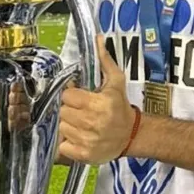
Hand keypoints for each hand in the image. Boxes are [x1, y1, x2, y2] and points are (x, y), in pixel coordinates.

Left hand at [58, 35, 135, 164]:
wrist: (132, 135)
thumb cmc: (120, 106)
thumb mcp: (116, 82)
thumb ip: (104, 61)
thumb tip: (98, 39)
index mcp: (99, 103)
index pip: (68, 95)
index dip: (72, 95)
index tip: (79, 97)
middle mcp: (92, 122)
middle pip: (62, 111)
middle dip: (69, 110)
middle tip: (80, 111)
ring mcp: (87, 140)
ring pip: (62, 127)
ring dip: (68, 125)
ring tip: (80, 124)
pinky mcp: (84, 155)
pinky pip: (63, 146)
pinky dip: (67, 142)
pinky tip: (78, 137)